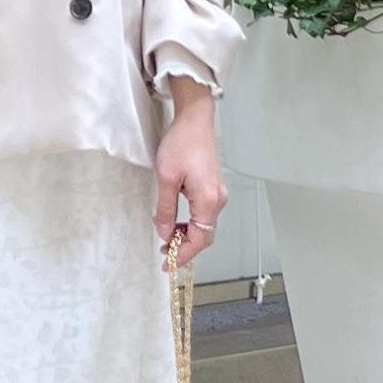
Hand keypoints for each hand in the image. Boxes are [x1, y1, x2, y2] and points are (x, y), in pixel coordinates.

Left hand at [153, 96, 227, 270]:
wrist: (195, 119)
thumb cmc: (181, 143)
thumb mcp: (166, 178)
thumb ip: (166, 209)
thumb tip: (165, 233)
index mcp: (209, 200)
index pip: (199, 240)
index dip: (183, 255)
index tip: (166, 263)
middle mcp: (218, 200)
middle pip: (205, 236)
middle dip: (185, 248)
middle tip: (164, 254)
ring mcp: (218, 193)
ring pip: (205, 226)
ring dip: (187, 236)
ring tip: (167, 238)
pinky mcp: (214, 187)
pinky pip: (205, 215)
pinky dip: (192, 224)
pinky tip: (176, 222)